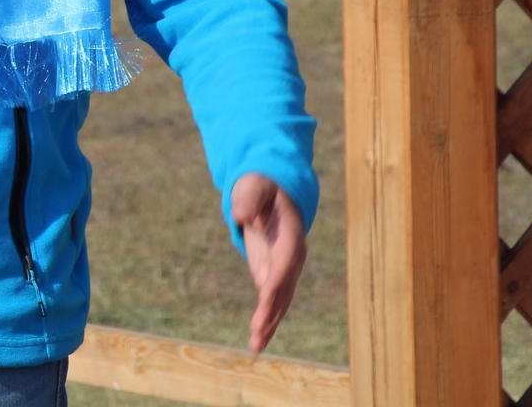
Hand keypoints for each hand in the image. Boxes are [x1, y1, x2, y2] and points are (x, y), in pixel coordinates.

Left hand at [232, 173, 305, 353]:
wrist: (273, 190)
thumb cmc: (261, 186)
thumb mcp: (253, 186)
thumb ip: (248, 199)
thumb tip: (239, 216)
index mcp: (291, 237)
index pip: (283, 266)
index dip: (274, 287)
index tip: (263, 305)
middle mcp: (292, 257)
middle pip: (282, 291)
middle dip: (270, 315)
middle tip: (256, 338)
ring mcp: (284, 267)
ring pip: (279, 300)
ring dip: (268, 323)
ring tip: (255, 346)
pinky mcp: (273, 272)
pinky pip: (271, 299)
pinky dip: (266, 317)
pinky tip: (258, 337)